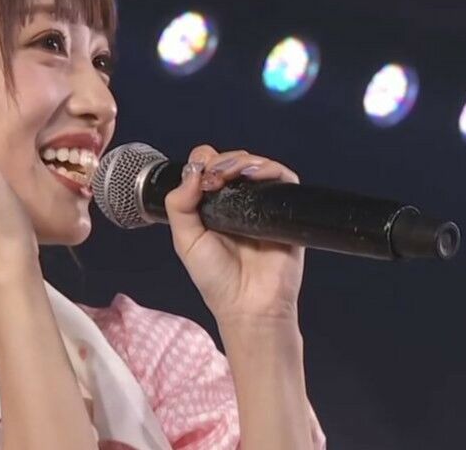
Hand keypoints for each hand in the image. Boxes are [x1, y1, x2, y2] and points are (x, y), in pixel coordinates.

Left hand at [163, 146, 304, 324]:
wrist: (249, 305)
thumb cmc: (217, 279)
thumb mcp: (186, 240)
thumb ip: (179, 205)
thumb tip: (192, 171)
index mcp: (212, 206)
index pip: (209, 168)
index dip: (203, 163)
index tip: (200, 175)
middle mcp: (238, 202)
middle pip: (232, 161)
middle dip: (221, 161)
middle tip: (214, 179)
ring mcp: (262, 204)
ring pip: (256, 165)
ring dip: (242, 161)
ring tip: (232, 175)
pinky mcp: (285, 210)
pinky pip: (285, 179)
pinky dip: (271, 169)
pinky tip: (256, 174)